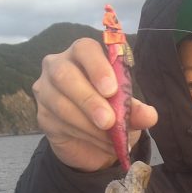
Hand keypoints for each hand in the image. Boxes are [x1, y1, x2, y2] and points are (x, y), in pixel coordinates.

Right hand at [32, 38, 157, 171]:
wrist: (92, 144)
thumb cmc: (110, 113)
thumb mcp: (127, 112)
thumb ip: (136, 111)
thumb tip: (149, 115)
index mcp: (82, 55)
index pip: (84, 49)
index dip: (97, 67)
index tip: (112, 89)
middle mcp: (58, 66)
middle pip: (64, 74)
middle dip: (89, 99)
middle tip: (109, 121)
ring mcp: (46, 90)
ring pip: (61, 103)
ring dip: (89, 124)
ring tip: (111, 139)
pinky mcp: (42, 115)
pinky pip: (59, 123)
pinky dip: (84, 135)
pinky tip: (101, 143)